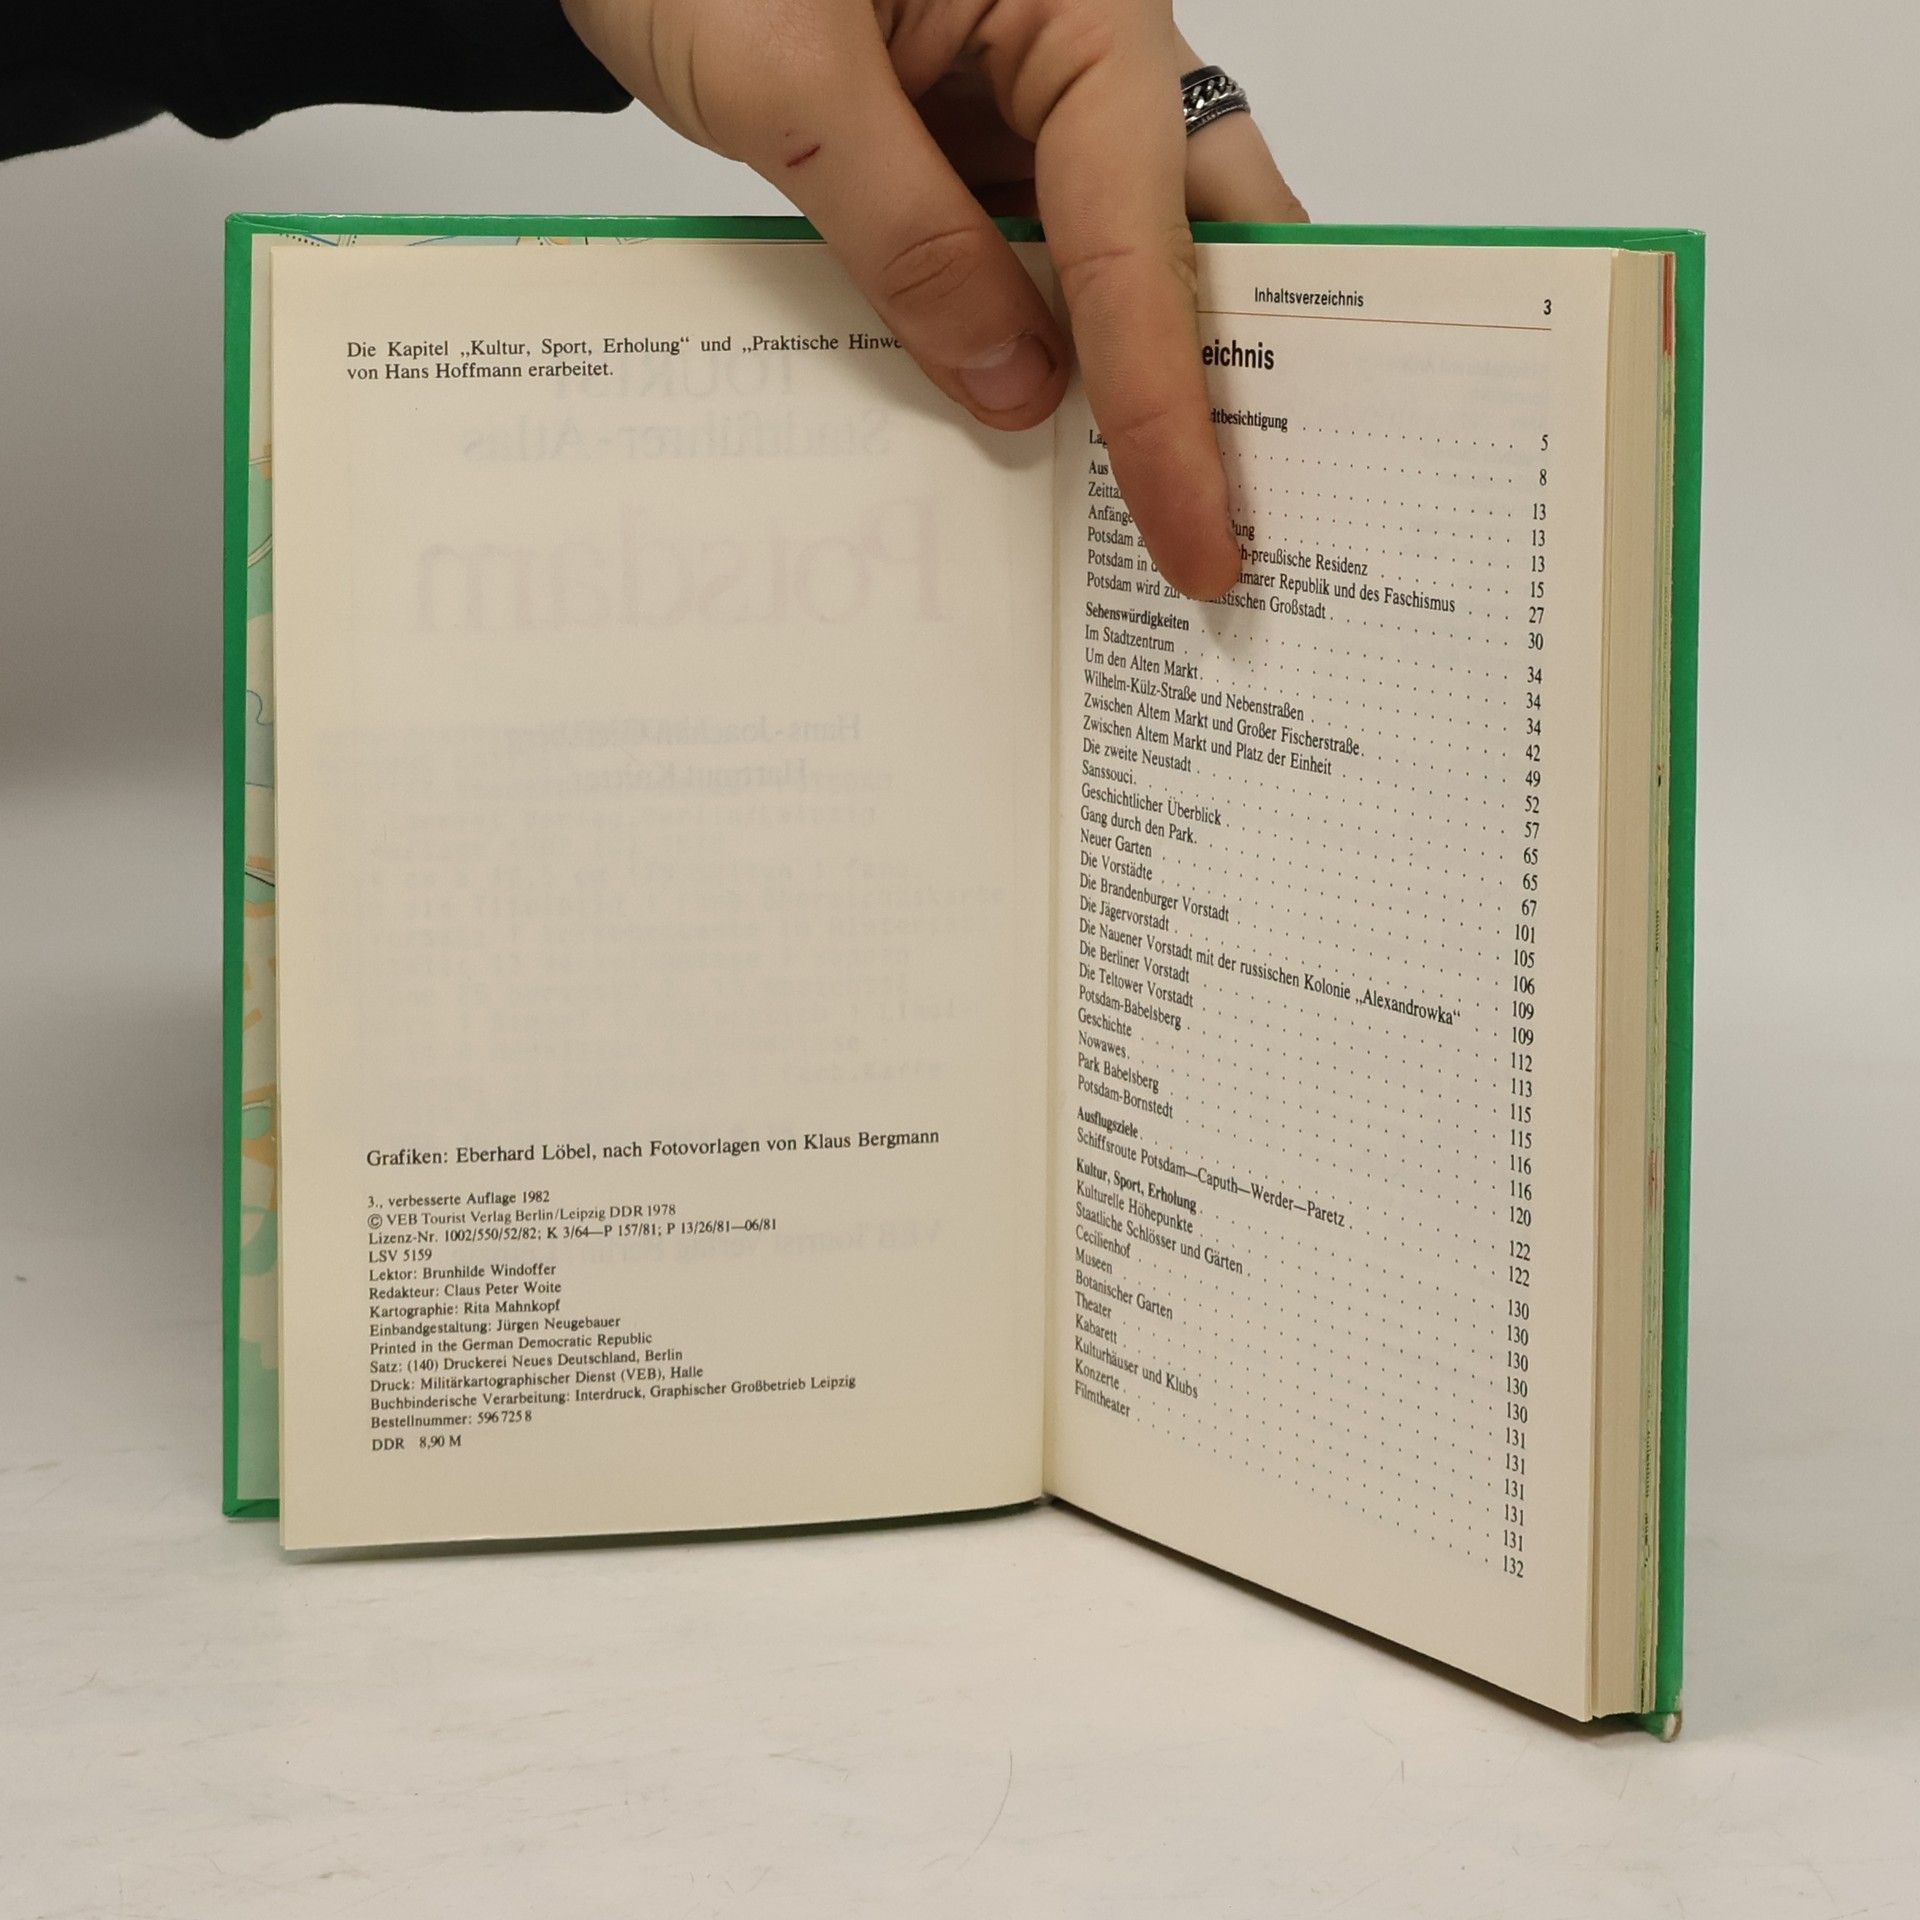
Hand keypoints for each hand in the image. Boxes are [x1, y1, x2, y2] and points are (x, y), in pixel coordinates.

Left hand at [559, 0, 1304, 598]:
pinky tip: (1038, 433)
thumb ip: (910, 237)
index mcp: (1081, 3)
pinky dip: (1041, 348)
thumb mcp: (789, 85)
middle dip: (1225, 378)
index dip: (1168, 401)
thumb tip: (1018, 392)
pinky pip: (1037, 262)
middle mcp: (1084, 51)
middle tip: (1237, 519)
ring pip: (1132, 257)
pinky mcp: (973, 148)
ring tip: (1154, 510)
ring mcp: (1032, 104)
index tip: (1195, 533)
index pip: (1142, 233)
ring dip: (1134, 381)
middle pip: (1202, 232)